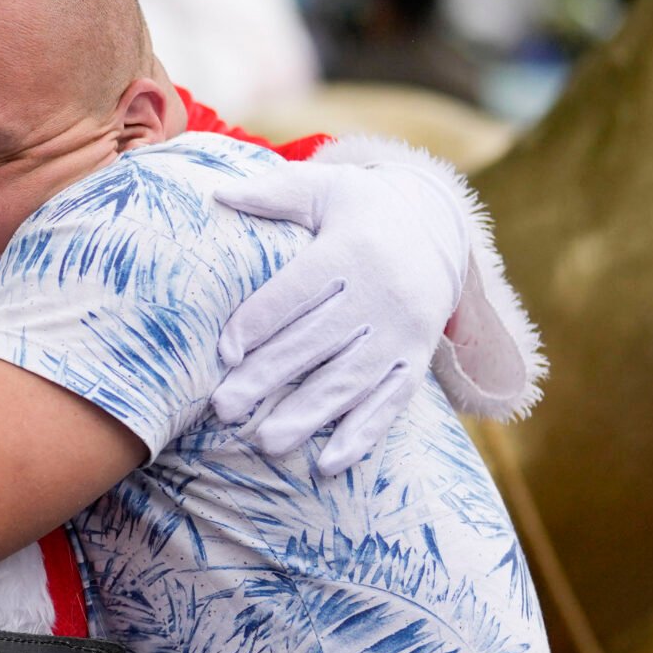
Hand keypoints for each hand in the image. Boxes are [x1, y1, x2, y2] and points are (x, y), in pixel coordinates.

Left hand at [212, 159, 468, 473]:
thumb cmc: (360, 208)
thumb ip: (272, 193)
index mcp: (351, 250)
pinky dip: (361, 435)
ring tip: (266, 444)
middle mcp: (381, 294)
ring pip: (351, 379)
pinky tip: (328, 464)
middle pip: (316, 342)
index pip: (298, 292)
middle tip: (224, 409)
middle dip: (268, 378)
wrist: (436, 225)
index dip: (259, 322)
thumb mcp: (323, 188)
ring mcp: (403, 331)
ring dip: (308, 415)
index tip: (224, 353)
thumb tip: (217, 193)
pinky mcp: (418, 359)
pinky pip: (391, 402)